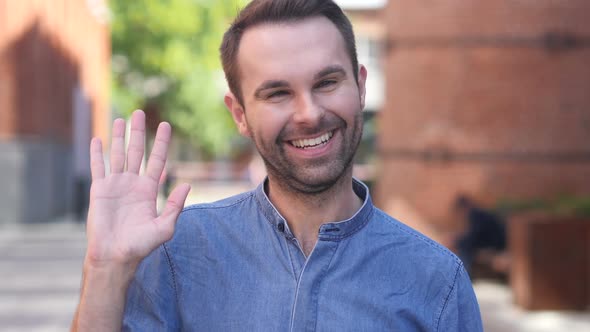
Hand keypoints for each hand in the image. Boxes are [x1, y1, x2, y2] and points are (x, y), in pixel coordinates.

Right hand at [85, 110, 190, 268]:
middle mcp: (133, 184)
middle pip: (137, 152)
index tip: (165, 125)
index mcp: (149, 190)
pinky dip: (97, 153)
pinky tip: (97, 139)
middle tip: (140, 113)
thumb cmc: (141, 246)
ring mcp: (115, 185)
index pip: (157, 160)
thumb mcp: (164, 227)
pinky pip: (98, 167)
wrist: (115, 256)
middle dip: (139, 132)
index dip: (162, 143)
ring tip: (121, 119)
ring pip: (118, 155)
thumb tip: (187, 184)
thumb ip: (175, 206)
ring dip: (119, 137)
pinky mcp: (99, 190)